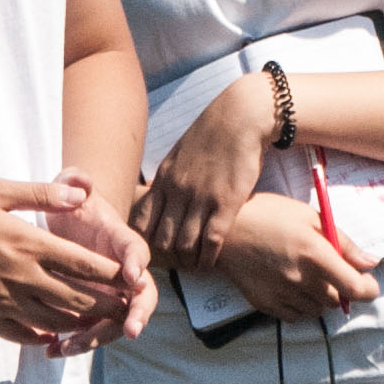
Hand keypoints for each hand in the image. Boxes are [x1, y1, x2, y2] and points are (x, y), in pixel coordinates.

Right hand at [0, 176, 134, 342]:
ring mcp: (4, 302)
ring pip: (55, 321)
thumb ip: (42, 194)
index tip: (132, 278)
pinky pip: (24, 334)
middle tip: (128, 309)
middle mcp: (22, 277)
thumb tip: (81, 195)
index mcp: (29, 245)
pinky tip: (55, 336)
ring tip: (100, 325)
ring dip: (81, 324)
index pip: (84, 264)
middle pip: (77, 298)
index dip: (112, 273)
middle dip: (106, 305)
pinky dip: (45, 337)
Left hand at [31, 183, 154, 354]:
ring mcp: (112, 295)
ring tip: (68, 347)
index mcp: (122, 242)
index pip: (136, 251)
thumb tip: (80, 181)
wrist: (70, 227)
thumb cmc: (73, 207)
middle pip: (141, 298)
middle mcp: (124, 273)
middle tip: (131, 330)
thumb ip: (74, 181)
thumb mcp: (71, 188)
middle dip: (138, 315)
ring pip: (115, 323)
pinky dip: (75, 343)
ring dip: (97, 338)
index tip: (132, 279)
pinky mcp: (95, 311)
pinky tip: (51, 350)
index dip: (137, 264)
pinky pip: (91, 332)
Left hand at [137, 75, 281, 269]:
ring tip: (193, 267)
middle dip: (167, 256)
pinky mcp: (227, 202)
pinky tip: (209, 262)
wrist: (241, 116)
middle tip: (175, 264)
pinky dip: (208, 257)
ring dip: (188, 261)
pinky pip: (212, 240)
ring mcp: (202, 197)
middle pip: (162, 238)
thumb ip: (169, 179)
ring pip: (186, 243)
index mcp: (164, 179)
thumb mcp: (179, 155)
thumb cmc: (213, 134)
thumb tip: (159, 196)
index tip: (153, 249)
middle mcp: (178, 190)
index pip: (142, 221)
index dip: (144, 240)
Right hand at [204, 189, 377, 324]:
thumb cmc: (268, 214)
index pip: (355, 288)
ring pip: (317, 309)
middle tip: (330, 269)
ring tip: (308, 275)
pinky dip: (301, 305)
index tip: (368, 282)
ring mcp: (282, 295)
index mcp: (316, 255)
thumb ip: (344, 243)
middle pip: (337, 301)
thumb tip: (371, 263)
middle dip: (341, 288)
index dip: (369, 289)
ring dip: (321, 297)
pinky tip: (293, 285)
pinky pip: (295, 316)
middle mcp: (301, 280)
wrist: (223, 230)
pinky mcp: (265, 304)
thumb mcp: (309, 217)